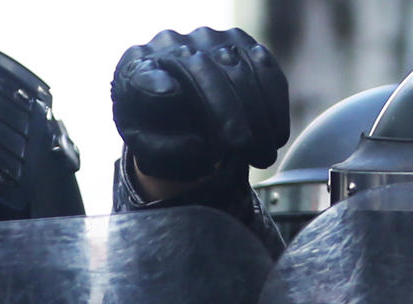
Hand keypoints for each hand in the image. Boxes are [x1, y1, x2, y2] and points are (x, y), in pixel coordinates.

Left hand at [112, 28, 288, 194]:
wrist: (171, 107)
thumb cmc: (156, 129)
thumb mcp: (148, 146)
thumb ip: (164, 149)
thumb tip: (203, 147)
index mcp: (136, 69)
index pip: (144, 76)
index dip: (155, 85)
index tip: (167, 96)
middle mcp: (171, 45)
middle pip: (204, 71)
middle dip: (230, 113)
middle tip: (244, 150)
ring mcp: (208, 40)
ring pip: (240, 69)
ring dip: (258, 115)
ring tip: (263, 155)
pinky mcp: (238, 42)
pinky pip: (264, 67)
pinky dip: (275, 102)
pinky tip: (276, 133)